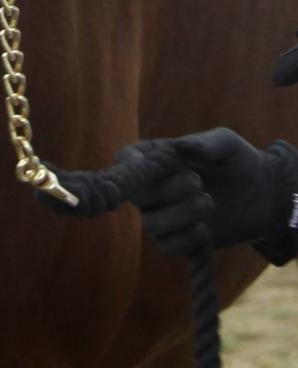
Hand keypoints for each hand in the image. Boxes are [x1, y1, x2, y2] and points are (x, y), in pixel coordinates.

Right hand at [120, 128, 297, 261]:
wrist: (262, 195)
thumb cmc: (237, 161)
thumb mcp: (227, 144)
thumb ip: (206, 142)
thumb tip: (182, 147)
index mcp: (157, 157)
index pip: (127, 161)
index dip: (127, 166)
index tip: (138, 166)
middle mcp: (153, 187)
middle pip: (139, 196)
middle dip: (167, 191)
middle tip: (198, 182)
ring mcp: (164, 215)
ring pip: (152, 224)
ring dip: (180, 215)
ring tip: (208, 202)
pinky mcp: (179, 240)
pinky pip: (168, 246)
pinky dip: (186, 239)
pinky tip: (206, 230)